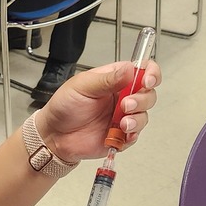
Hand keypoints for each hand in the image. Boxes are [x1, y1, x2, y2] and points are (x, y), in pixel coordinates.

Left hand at [34, 58, 159, 162]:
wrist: (54, 135)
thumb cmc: (64, 106)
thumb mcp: (82, 86)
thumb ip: (107, 79)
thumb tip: (129, 70)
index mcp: (115, 79)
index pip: (142, 70)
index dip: (151, 73)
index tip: (147, 80)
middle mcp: (122, 96)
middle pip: (148, 94)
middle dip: (142, 99)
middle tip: (126, 105)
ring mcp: (122, 116)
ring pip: (144, 115)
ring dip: (137, 118)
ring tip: (122, 122)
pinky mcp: (120, 135)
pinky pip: (135, 135)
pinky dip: (132, 134)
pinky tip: (123, 133)